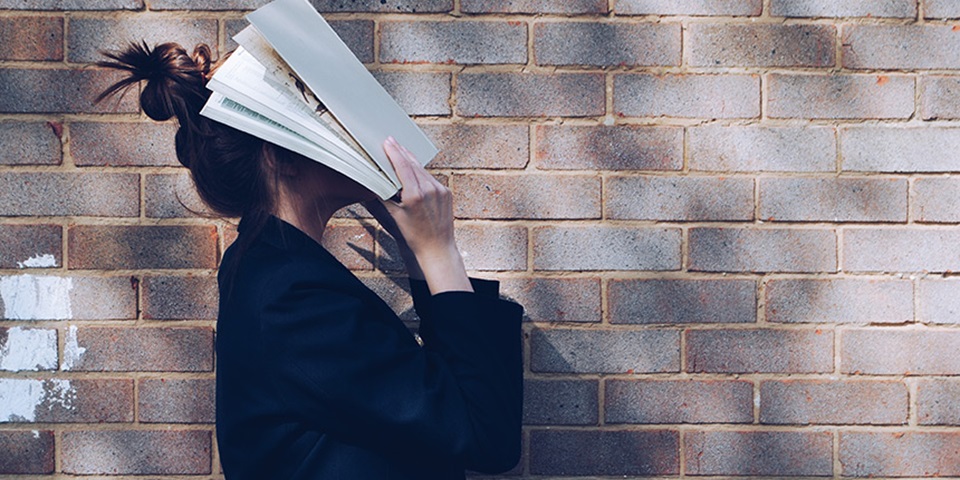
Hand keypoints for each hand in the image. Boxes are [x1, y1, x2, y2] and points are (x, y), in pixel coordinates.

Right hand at [371, 137, 471, 293]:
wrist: (437, 248)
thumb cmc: (416, 236)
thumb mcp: (396, 216)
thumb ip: (386, 197)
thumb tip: (378, 183)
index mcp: (415, 194)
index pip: (403, 166)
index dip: (394, 152)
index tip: (388, 142)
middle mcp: (430, 189)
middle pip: (413, 164)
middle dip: (401, 152)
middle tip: (392, 141)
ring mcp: (440, 190)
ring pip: (422, 169)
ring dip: (411, 160)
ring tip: (401, 151)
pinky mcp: (446, 192)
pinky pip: (431, 178)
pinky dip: (421, 172)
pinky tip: (414, 169)